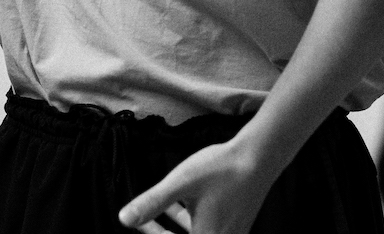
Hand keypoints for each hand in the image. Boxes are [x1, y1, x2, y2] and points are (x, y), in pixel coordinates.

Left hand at [118, 136, 276, 233]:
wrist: (260, 157)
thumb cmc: (221, 169)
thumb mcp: (181, 183)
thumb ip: (151, 203)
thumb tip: (123, 219)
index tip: (139, 225)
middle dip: (161, 232)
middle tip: (144, 222)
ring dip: (175, 226)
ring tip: (161, 211)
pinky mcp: (236, 224)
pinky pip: (208, 229)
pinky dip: (191, 220)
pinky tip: (183, 203)